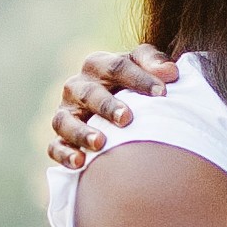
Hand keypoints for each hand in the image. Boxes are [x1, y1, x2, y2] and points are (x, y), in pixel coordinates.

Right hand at [44, 45, 178, 168]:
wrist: (111, 107)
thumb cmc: (132, 85)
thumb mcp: (143, 68)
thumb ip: (155, 63)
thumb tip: (170, 72)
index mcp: (98, 65)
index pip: (116, 68)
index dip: (139, 79)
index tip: (163, 93)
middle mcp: (77, 87)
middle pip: (89, 93)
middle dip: (107, 106)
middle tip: (127, 118)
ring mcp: (66, 113)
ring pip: (65, 121)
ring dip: (81, 132)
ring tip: (100, 143)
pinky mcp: (60, 138)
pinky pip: (55, 147)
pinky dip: (64, 154)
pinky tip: (80, 163)